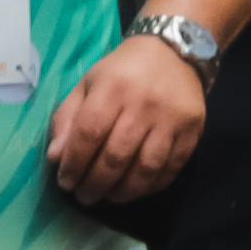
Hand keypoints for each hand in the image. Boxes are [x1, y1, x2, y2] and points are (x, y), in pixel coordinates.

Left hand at [46, 33, 208, 205]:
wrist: (174, 53)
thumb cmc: (122, 71)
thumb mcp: (87, 84)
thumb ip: (67, 118)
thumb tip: (57, 157)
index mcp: (113, 88)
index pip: (89, 134)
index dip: (74, 163)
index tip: (65, 181)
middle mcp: (144, 104)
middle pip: (116, 156)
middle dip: (95, 183)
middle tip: (84, 196)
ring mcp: (172, 120)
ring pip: (145, 168)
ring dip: (123, 191)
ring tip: (109, 196)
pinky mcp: (193, 131)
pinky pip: (171, 168)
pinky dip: (151, 186)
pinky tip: (136, 188)